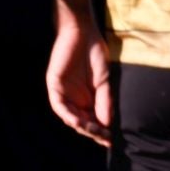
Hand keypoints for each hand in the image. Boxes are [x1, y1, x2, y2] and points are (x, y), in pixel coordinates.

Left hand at [46, 18, 110, 146]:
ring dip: (83, 126)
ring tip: (96, 132)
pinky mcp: (55, 88)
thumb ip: (105, 100)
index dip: (103, 130)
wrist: (82, 32)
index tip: (114, 138)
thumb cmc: (95, 53)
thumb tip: (108, 123)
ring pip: (71, 118)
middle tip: (106, 137)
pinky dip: (69, 115)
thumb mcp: (105, 80)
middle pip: (83, 122)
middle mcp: (75, 99)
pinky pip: (60, 107)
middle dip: (95, 131)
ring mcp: (64, 94)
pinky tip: (79, 122)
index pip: (94, 119)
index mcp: (88, 98)